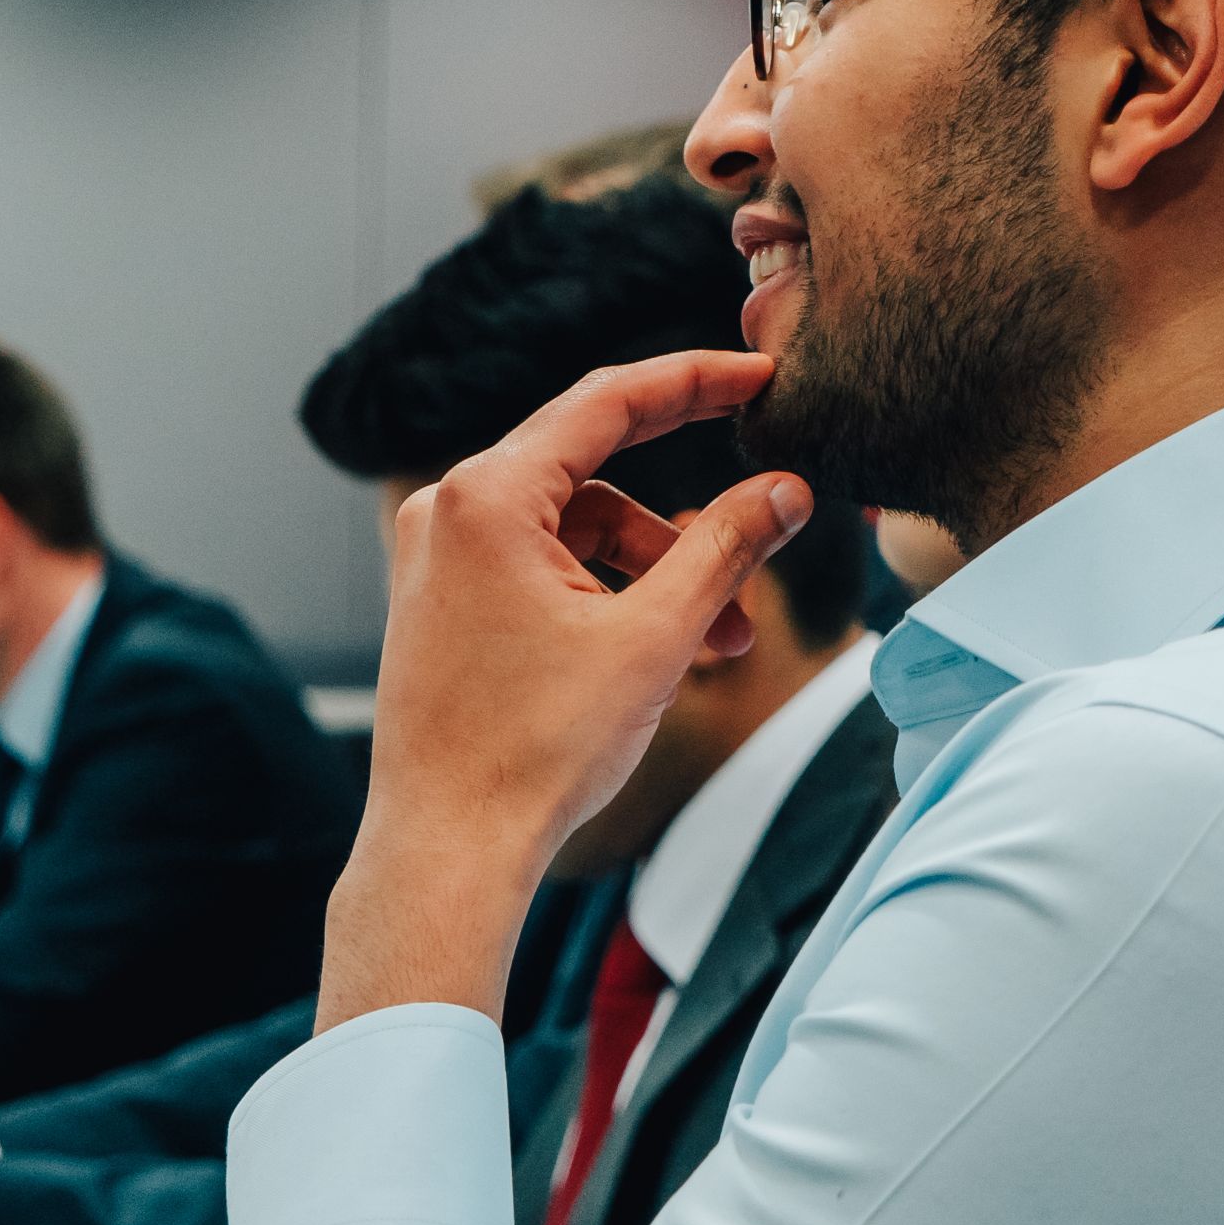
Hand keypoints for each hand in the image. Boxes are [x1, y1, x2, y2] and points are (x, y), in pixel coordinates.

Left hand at [325, 350, 810, 1028]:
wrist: (448, 850)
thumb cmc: (534, 751)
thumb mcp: (655, 638)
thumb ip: (726, 548)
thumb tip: (786, 490)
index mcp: (485, 496)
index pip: (607, 400)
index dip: (695, 381)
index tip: (761, 374)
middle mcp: (446, 511)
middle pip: (593, 470)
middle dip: (685, 520)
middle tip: (769, 521)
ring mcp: (436, 558)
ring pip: (572, 530)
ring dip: (653, 573)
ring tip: (723, 643)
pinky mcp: (441, 603)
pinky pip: (539, 568)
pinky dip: (603, 595)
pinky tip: (658, 653)